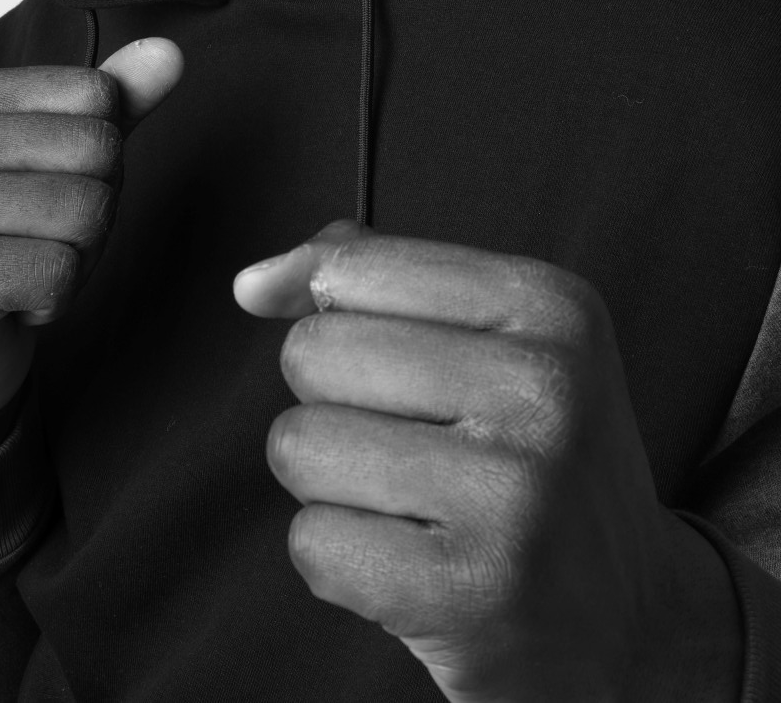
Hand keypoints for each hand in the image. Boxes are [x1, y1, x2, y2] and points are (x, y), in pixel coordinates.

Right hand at [0, 39, 182, 479]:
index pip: (95, 95)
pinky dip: (56, 298)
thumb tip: (169, 52)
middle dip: (96, 208)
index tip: (45, 186)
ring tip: (26, 266)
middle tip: (40, 236)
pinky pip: (61, 273)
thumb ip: (116, 102)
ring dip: (78, 255)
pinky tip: (12, 301)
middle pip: (97, 150)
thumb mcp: (63, 157)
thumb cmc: (7, 237)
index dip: (101, 153)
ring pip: (85, 212)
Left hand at [234, 221, 731, 701]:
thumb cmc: (530, 459)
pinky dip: (340, 560)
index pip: (354, 268)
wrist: (638, 623)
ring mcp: (514, 492)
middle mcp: (544, 388)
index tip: (391, 366)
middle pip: (313, 352)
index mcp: (550, 304)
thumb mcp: (492, 337)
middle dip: (333, 404)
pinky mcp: (470, 590)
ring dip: (331, 485)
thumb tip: (253, 283)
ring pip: (299, 445)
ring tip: (415, 507)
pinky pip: (311, 543)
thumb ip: (370, 280)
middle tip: (416, 448)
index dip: (339, 317)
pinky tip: (414, 566)